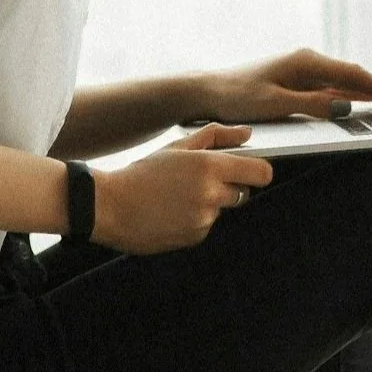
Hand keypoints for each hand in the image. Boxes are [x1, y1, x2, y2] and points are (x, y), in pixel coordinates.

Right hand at [93, 123, 273, 253]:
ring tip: (178, 197)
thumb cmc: (142, 174)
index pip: (261, 173)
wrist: (111, 207)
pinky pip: (206, 226)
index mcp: (209, 166)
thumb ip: (217, 136)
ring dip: (209, 204)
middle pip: (244, 192)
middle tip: (199, 181)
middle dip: (229, 186)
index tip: (251, 170)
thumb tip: (246, 134)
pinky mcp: (195, 237)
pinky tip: (172, 213)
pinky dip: (195, 220)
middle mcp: (211, 194)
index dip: (259, 171)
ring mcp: (204, 219)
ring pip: (222, 209)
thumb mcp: (178, 147)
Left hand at [194, 47, 371, 123]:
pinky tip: (368, 107)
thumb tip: (346, 107)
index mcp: (307, 63)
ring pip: (348, 84)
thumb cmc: (236, 98)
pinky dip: (355, 98)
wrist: (207, 92)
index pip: (356, 77)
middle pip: (358, 78)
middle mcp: (309, 63)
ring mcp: (305, 73)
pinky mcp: (299, 84)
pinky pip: (335, 91)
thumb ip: (311, 106)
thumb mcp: (273, 105)